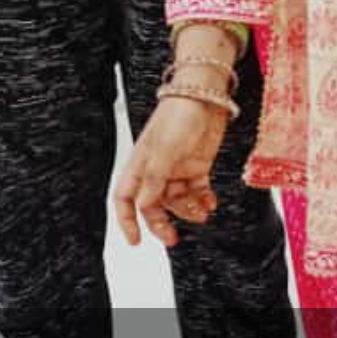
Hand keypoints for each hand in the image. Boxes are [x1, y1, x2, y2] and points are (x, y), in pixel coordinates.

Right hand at [114, 97, 227, 249]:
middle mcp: (156, 170)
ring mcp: (177, 169)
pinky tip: (210, 202)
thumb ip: (154, 179)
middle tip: (172, 239)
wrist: (205, 96)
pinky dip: (203, 200)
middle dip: (161, 223)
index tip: (135, 241)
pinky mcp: (197, 166)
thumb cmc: (178, 116)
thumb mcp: (164, 150)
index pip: (126, 198)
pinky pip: (197, 191)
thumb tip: (144, 206)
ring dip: (188, 211)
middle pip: (153, 205)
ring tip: (201, 213)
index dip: (127, 220)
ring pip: (178, 201)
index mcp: (140, 165)